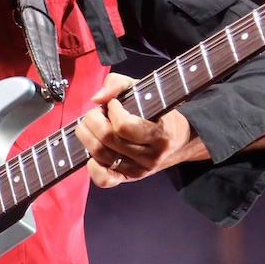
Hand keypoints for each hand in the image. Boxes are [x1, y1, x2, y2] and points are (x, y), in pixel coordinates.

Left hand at [75, 72, 208, 187]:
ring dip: (87, 136)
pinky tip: (93, 151)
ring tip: (92, 126)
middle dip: (92, 120)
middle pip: (107, 139)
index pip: (124, 126)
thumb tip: (97, 98)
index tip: (114, 104)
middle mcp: (150, 156)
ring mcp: (138, 170)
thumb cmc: (158, 113)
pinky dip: (92, 166)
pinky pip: (103, 179)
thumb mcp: (144, 90)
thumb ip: (119, 84)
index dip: (112, 110)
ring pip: (100, 155)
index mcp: (160, 135)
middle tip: (96, 112)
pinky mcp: (127, 178)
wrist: (177, 141)